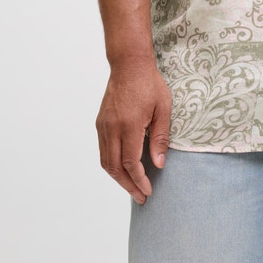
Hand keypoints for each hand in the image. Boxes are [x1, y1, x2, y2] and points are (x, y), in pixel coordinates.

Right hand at [96, 63, 171, 204]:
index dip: (139, 180)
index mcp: (129, 125)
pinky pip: (103, 151)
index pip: (130, 162)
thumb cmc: (149, 84)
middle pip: (115, 167)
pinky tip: (123, 170)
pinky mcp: (100, 123)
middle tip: (141, 198)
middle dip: (128, 186)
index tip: (148, 191)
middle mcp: (112, 128)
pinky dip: (112, 165)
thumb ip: (160, 137)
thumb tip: (159, 164)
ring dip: (118, 178)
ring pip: (106, 161)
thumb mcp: (163, 109)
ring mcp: (103, 126)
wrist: (128, 65)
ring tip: (132, 188)